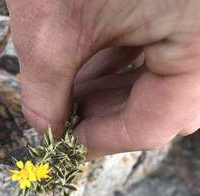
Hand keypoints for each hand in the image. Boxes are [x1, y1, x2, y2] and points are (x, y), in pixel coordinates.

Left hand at [6, 0, 199, 158]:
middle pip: (165, 106)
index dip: (105, 141)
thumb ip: (46, 92)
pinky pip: (167, 47)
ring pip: (166, 80)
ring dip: (115, 89)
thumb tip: (46, 130)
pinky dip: (126, 59)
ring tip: (73, 86)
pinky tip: (94, 56)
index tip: (68, 145)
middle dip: (110, 115)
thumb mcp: (51, 24)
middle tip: (69, 114)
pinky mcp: (190, 12)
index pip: (156, 123)